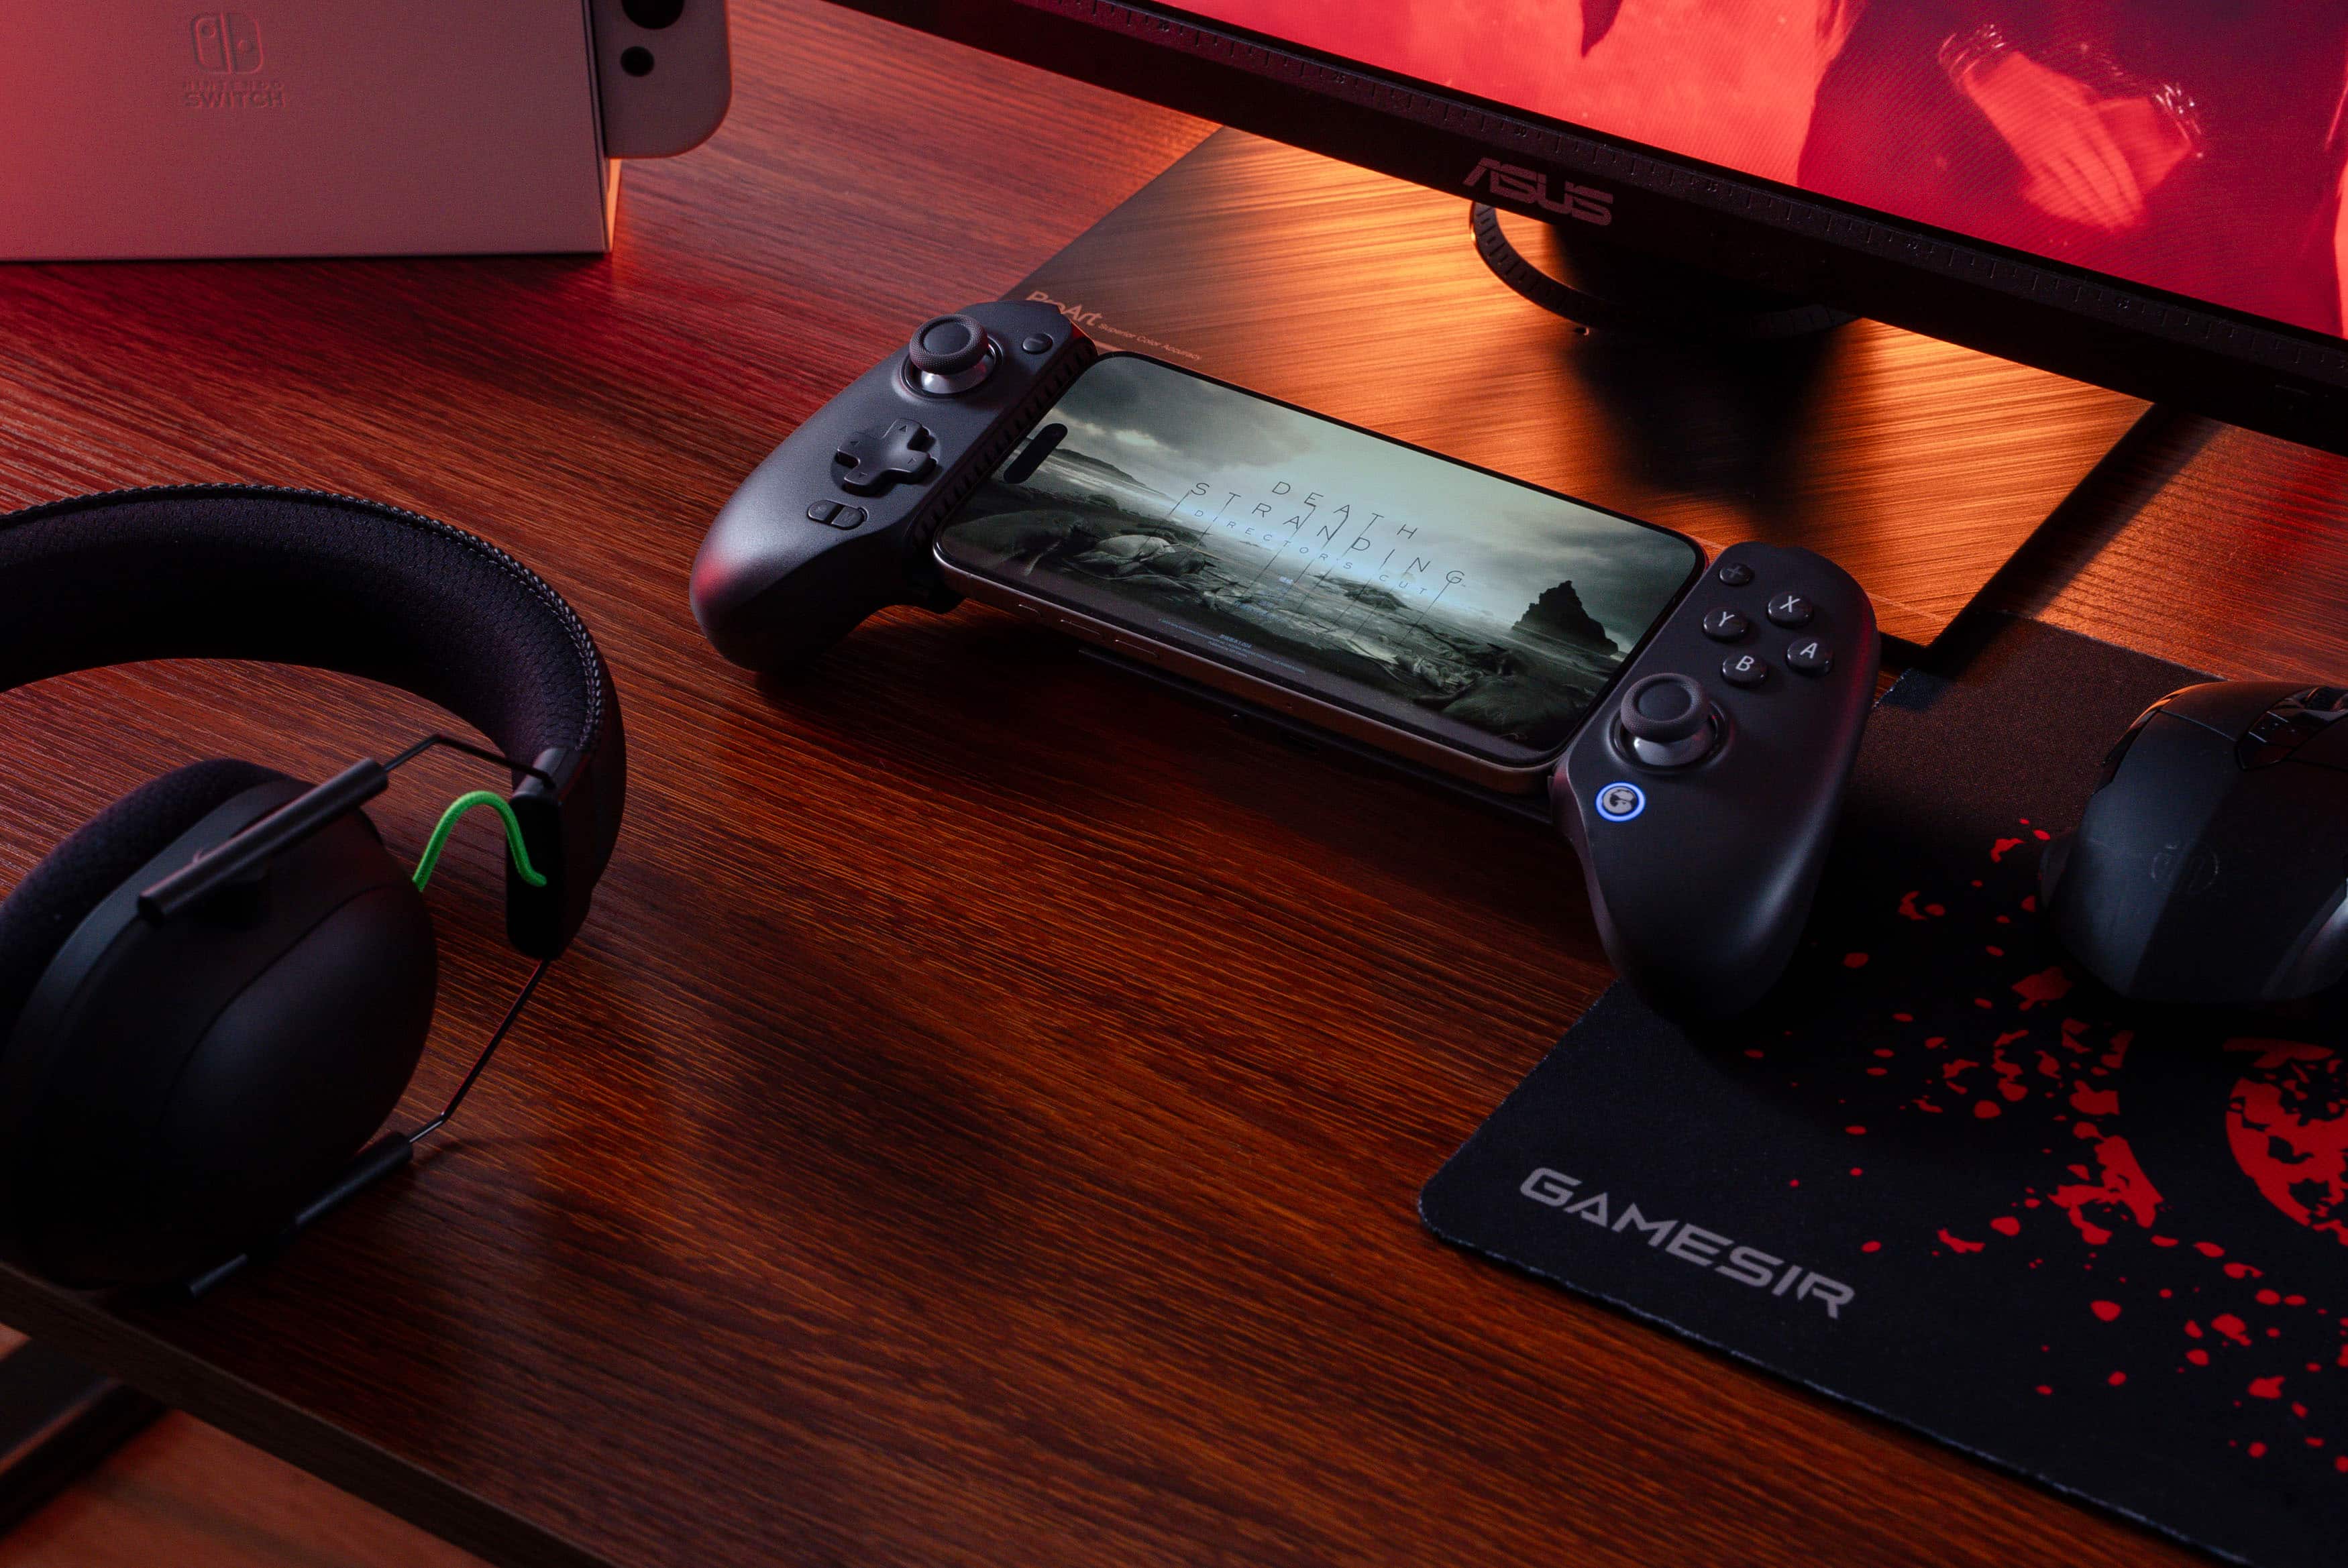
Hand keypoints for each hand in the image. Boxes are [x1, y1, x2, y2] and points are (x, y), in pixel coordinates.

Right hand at [1959, 51, 2171, 231]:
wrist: (2002, 82)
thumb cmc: (2042, 83)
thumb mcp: (2077, 94)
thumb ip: (2094, 116)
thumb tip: (2111, 135)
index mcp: (2084, 121)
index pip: (2111, 162)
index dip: (2125, 187)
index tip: (2135, 204)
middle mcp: (2067, 138)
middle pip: (2095, 180)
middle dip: (2113, 205)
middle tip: (2126, 222)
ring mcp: (2046, 151)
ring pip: (2073, 188)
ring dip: (2092, 210)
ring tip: (2107, 224)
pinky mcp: (2028, 158)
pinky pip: (2050, 186)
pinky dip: (2064, 203)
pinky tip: (2075, 214)